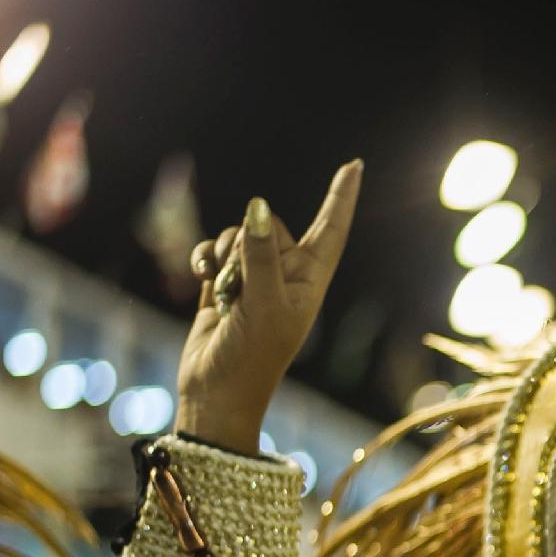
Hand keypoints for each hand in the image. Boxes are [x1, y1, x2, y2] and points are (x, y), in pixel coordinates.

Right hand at [177, 160, 362, 452]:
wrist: (216, 391)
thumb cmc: (251, 357)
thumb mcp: (262, 304)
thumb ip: (260, 254)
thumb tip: (260, 207)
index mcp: (310, 282)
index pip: (331, 231)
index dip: (341, 198)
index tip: (355, 165)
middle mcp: (286, 277)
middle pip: (271, 227)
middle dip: (249, 244)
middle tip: (242, 288)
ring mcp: (254, 280)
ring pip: (238, 236)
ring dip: (223, 257)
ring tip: (225, 296)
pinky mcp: (222, 284)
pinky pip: (214, 251)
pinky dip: (204, 259)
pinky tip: (200, 278)